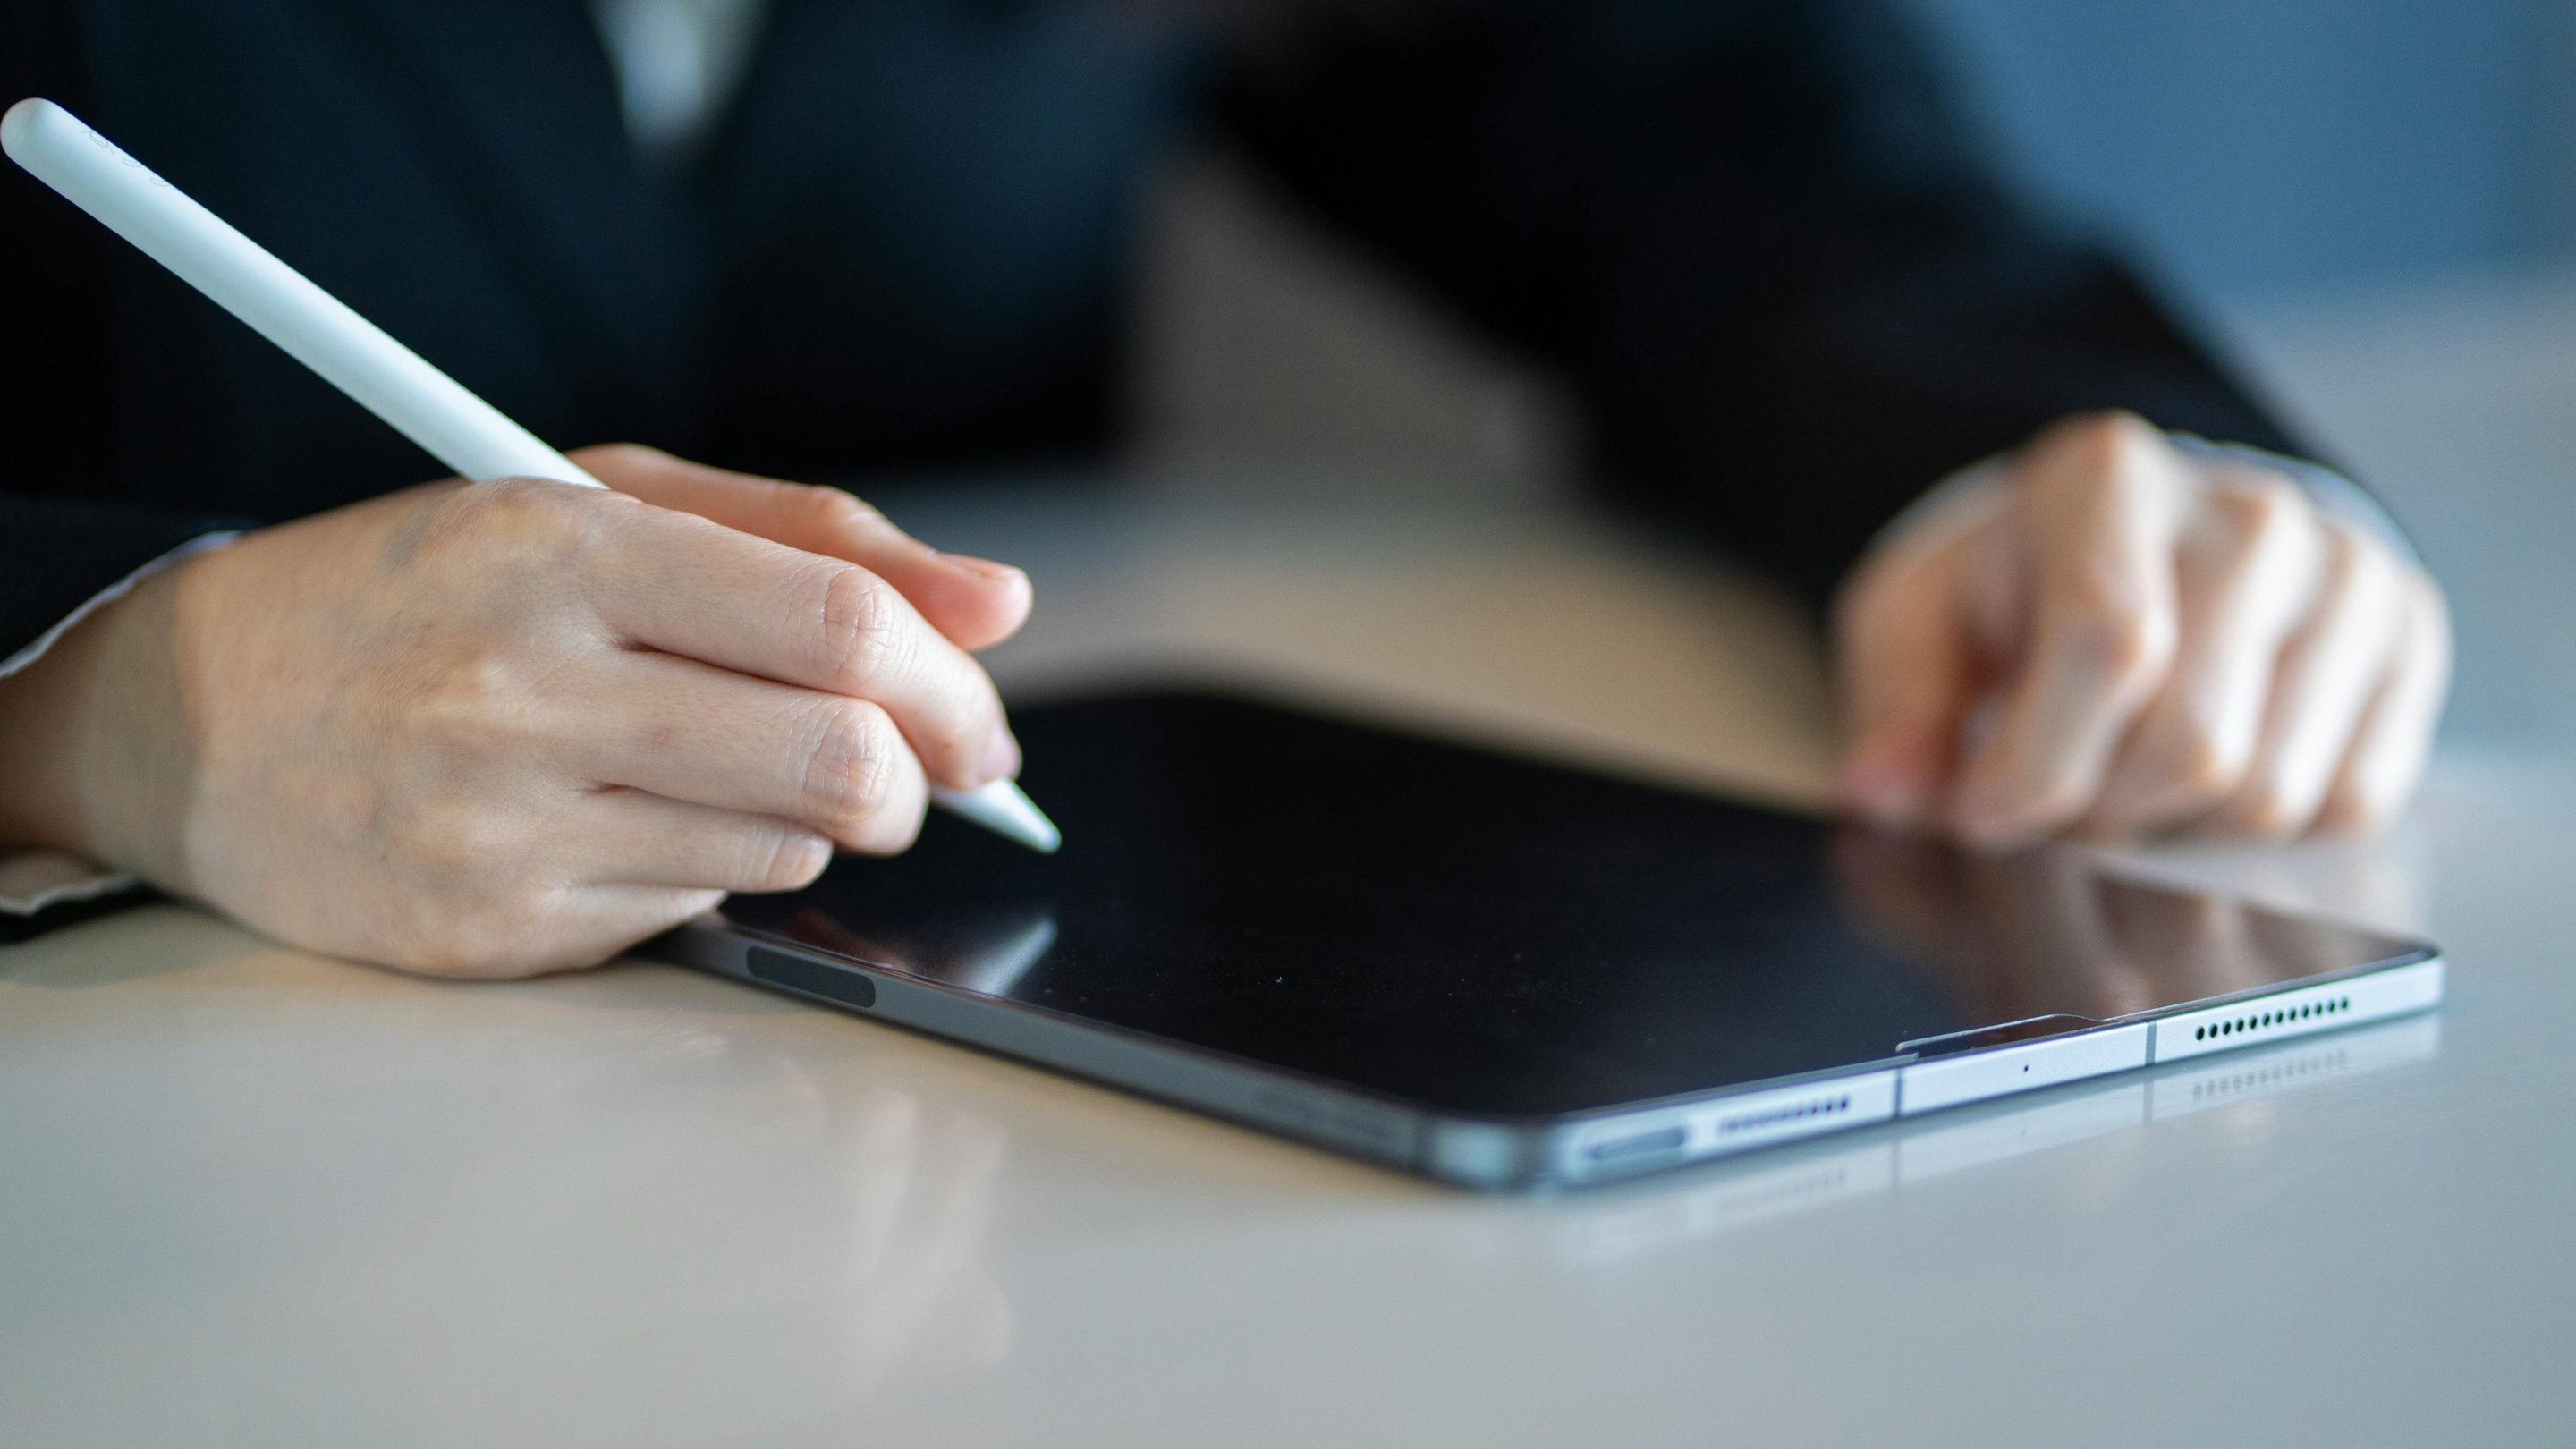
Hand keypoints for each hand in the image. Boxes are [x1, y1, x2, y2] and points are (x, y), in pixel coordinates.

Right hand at [0, 446, 1031, 976]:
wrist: (189, 716)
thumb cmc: (423, 589)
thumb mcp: (597, 500)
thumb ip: (812, 537)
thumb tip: (1002, 601)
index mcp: (561, 548)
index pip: (837, 625)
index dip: (951, 682)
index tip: (979, 717)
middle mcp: (525, 688)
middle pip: (840, 758)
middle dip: (919, 775)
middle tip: (913, 766)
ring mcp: (501, 824)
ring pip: (787, 848)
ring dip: (810, 816)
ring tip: (722, 764)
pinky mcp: (489, 932)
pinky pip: (697, 912)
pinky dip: (713, 867)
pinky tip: (631, 817)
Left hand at [1833, 413, 2450, 845]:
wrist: (2135, 542)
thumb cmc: (2012, 589)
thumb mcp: (1916, 619)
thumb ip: (1897, 704)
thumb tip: (1882, 790)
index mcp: (2111, 480)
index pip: (2107, 644)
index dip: (2036, 766)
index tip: (1982, 813)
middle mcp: (2250, 514)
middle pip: (2192, 741)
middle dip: (2099, 814)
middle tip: (2054, 804)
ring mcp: (2347, 576)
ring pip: (2269, 794)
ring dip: (2175, 832)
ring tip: (2122, 784)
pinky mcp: (2407, 640)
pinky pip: (2345, 806)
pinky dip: (2258, 837)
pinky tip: (2201, 784)